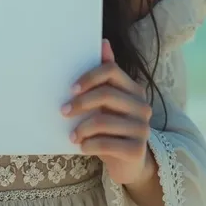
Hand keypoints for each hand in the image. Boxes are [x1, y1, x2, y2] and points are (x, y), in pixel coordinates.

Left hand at [62, 38, 153, 185]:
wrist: (129, 163)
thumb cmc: (113, 126)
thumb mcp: (108, 100)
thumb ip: (106, 73)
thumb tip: (103, 42)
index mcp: (134, 89)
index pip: (111, 70)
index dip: (89, 76)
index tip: (71, 89)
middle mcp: (142, 106)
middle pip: (106, 94)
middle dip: (80, 103)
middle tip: (63, 111)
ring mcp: (142, 128)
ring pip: (103, 121)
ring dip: (81, 128)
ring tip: (72, 135)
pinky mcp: (137, 150)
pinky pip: (107, 144)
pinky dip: (89, 145)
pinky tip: (82, 146)